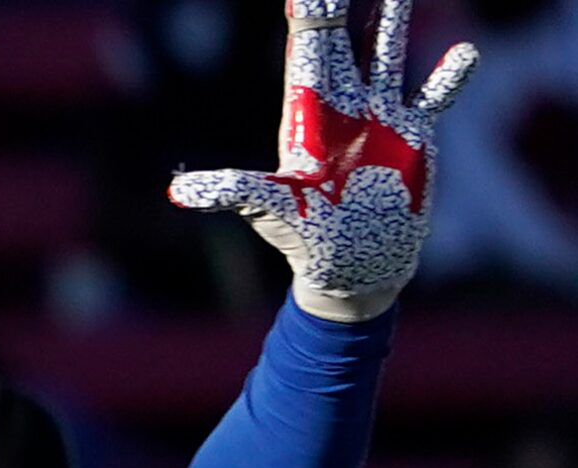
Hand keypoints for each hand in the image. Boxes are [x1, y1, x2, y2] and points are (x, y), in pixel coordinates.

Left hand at [168, 0, 476, 321]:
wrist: (351, 268)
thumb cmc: (304, 239)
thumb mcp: (268, 208)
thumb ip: (230, 192)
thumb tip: (177, 192)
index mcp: (307, 117)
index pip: (306, 53)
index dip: (308, 18)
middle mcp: (342, 110)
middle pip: (341, 45)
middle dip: (337, 10)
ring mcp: (379, 119)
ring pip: (386, 57)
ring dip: (392, 23)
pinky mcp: (413, 139)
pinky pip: (433, 98)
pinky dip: (448, 77)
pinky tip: (463, 51)